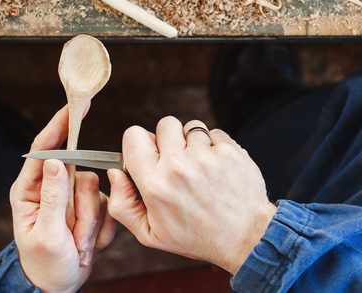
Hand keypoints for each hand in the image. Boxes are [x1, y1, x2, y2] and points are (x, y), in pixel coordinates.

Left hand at [10, 105, 115, 291]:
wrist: (57, 287)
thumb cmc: (43, 264)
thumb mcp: (45, 235)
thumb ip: (52, 198)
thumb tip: (57, 161)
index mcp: (30, 189)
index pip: (46, 148)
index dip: (61, 124)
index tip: (78, 104)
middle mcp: (52, 187)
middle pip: (80, 171)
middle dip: (83, 206)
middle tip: (74, 236)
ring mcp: (73, 196)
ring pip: (97, 190)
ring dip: (91, 222)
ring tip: (77, 243)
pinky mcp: (91, 207)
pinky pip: (108, 206)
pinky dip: (101, 230)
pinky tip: (85, 245)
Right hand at [107, 117, 276, 274]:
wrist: (246, 237)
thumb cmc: (197, 237)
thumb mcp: (150, 234)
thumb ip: (123, 204)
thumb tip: (115, 172)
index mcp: (155, 185)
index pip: (133, 135)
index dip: (140, 142)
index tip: (150, 155)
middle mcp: (178, 166)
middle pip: (164, 124)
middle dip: (169, 140)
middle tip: (178, 162)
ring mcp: (206, 156)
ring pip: (191, 127)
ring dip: (193, 142)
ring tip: (200, 167)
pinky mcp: (229, 151)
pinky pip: (215, 133)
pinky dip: (215, 146)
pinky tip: (217, 168)